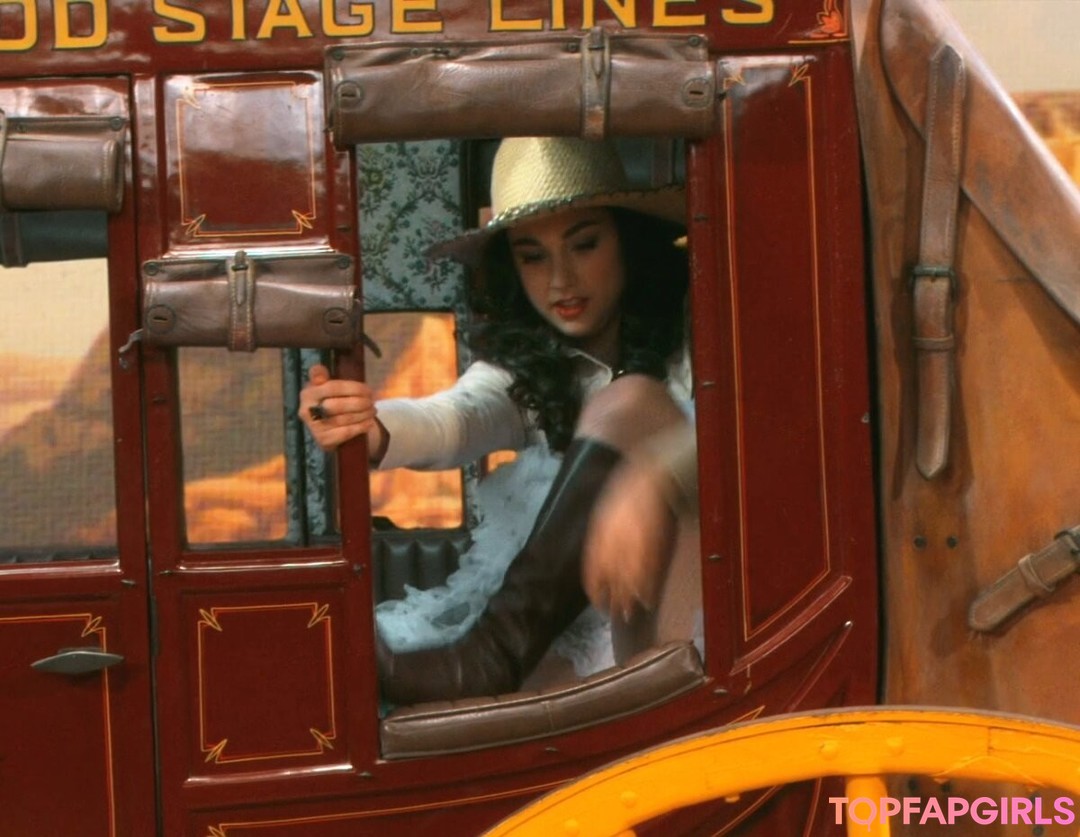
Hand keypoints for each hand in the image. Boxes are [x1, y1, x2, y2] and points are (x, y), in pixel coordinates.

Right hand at [298, 364, 381, 451]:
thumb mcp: (326, 385)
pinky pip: (345, 433)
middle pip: (338, 405)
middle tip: (372, 401)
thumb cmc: (331, 400)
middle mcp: (306, 411)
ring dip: (363, 415)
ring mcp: (314, 427)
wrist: (330, 428)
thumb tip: (318, 371)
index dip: (353, 388)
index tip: (368, 389)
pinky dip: (360, 427)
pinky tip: (368, 423)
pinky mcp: (323, 440)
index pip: (332, 387)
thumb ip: (321, 375)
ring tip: (373, 410)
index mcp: (308, 393)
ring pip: (343, 419)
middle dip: (359, 403)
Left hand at [583, 458, 676, 620]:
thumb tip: (599, 568)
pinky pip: (649, 574)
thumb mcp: (603, 519)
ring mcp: (636, 548)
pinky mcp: (654, 548)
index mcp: (600, 538)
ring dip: (629, 600)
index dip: (594, 590)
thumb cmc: (622, 498)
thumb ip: (599, 544)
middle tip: (613, 615)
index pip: (593, 572)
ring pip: (631, 582)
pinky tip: (647, 600)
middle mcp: (615, 546)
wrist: (648, 482)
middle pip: (612, 582)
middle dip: (612, 601)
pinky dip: (647, 589)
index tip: (596, 602)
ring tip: (628, 614)